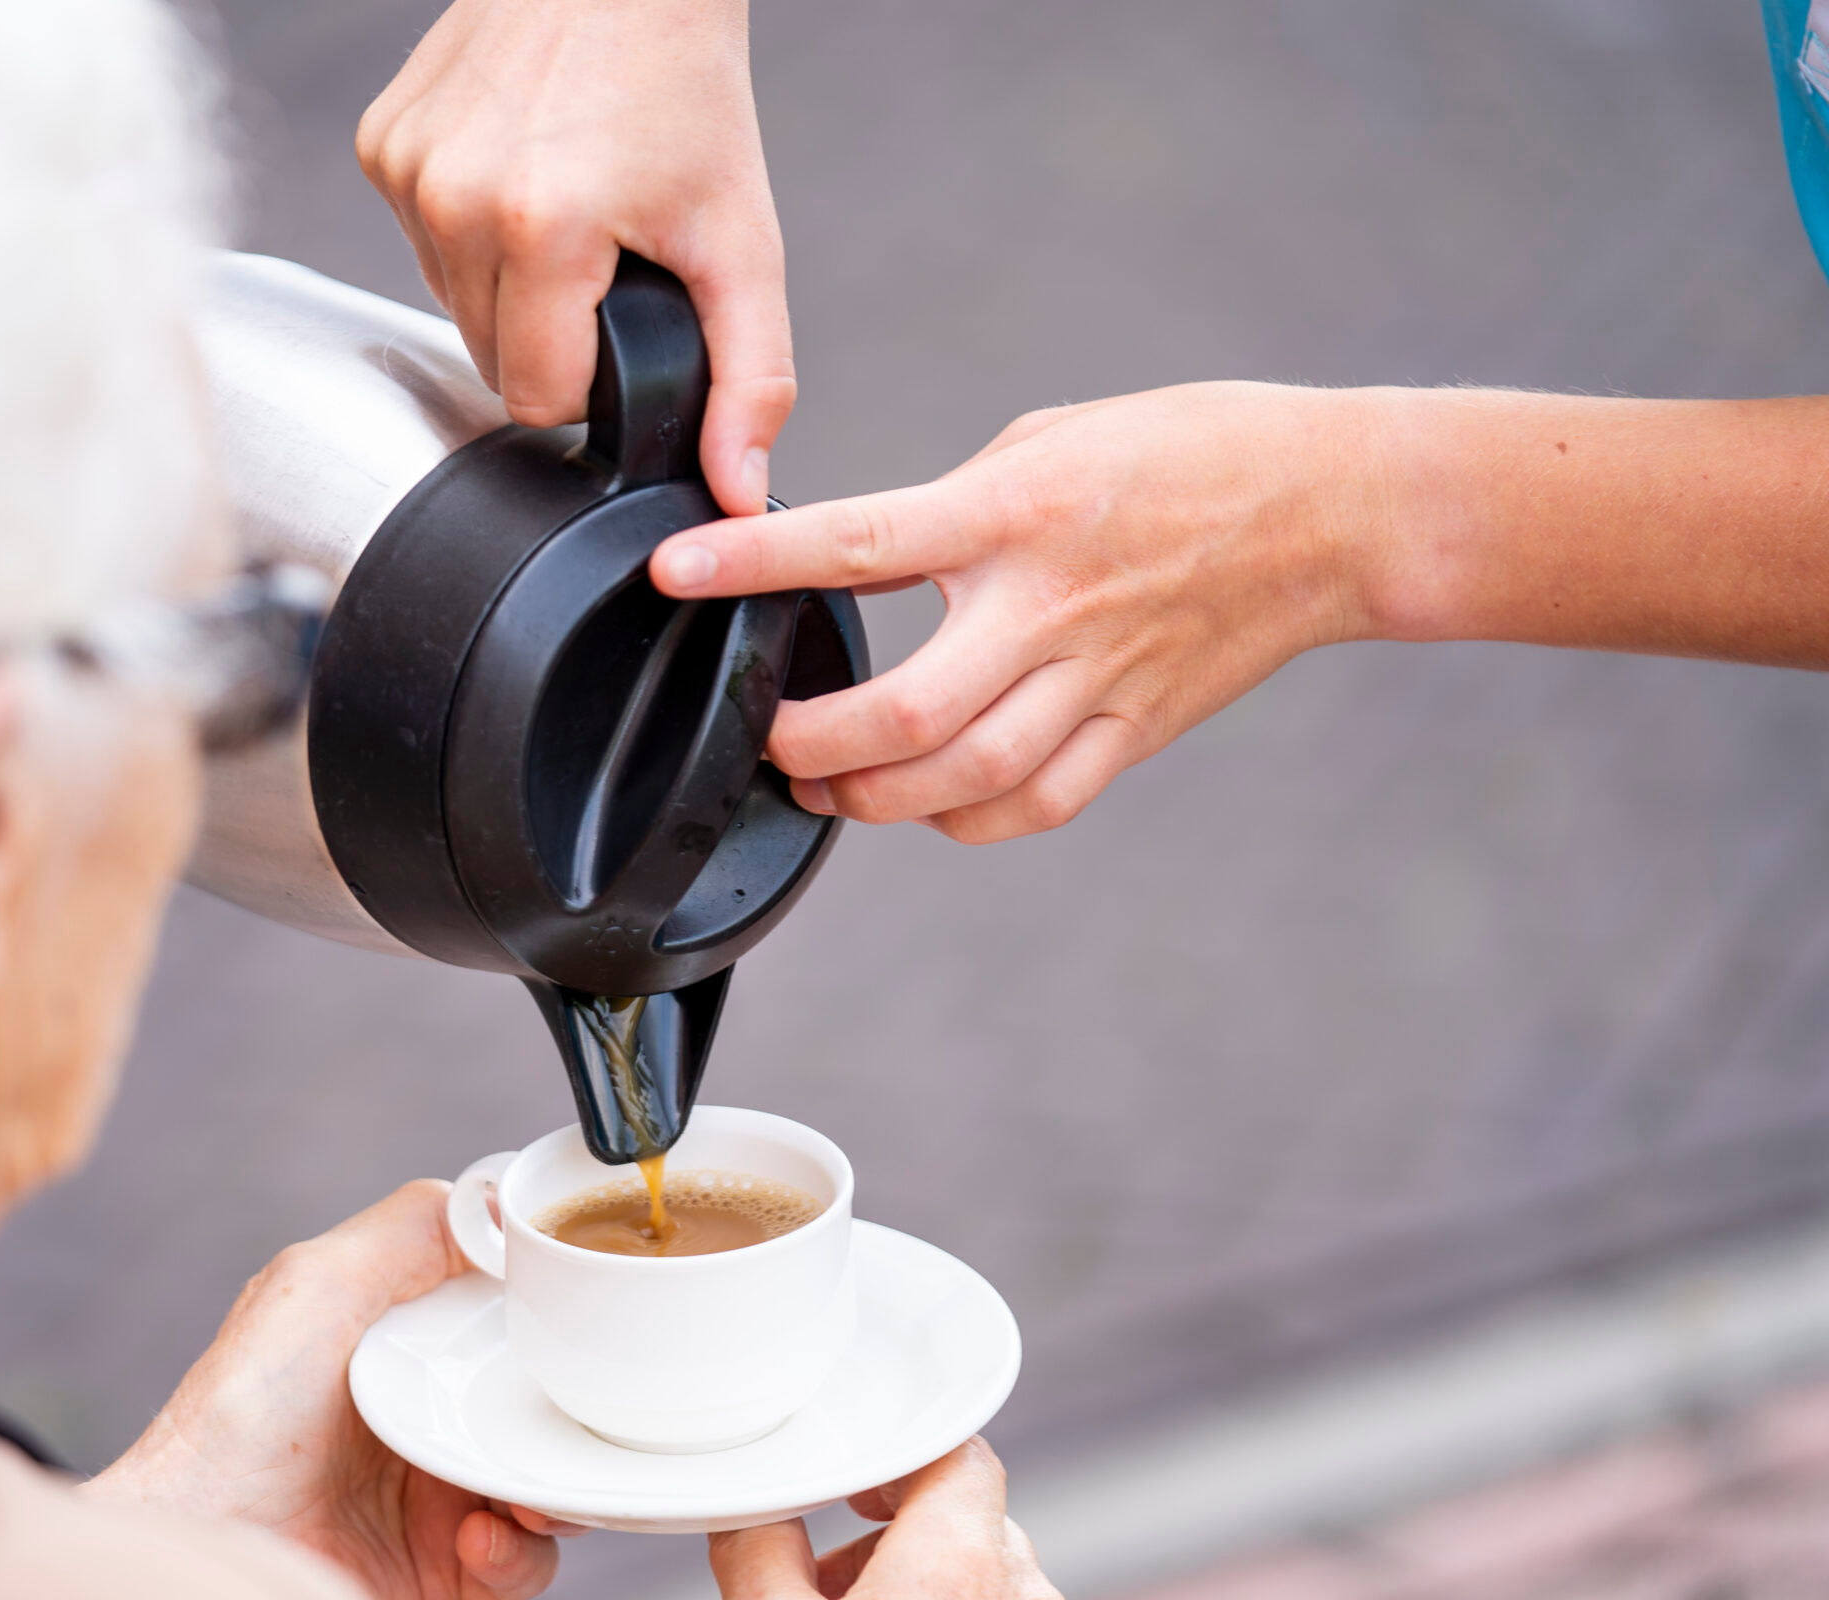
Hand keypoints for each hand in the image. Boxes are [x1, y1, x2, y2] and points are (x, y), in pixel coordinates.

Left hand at [87, 1181, 579, 1599]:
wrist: (212, 1531)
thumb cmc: (243, 1411)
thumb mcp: (319, 1282)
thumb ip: (412, 1226)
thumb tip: (504, 1198)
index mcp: (410, 1350)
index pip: (511, 1327)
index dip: (554, 1323)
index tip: (582, 1320)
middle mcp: (430, 1423)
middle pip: (544, 1409)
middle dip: (572, 1416)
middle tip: (567, 1418)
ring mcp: (441, 1501)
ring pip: (552, 1488)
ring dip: (558, 1488)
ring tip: (531, 1489)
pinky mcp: (448, 1572)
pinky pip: (525, 1565)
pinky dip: (520, 1552)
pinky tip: (478, 1534)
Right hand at [356, 0, 791, 514]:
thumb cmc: (685, 87)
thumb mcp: (742, 241)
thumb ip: (751, 376)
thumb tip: (735, 488)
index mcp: (542, 227)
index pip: (535, 398)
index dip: (590, 379)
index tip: (624, 320)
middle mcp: (455, 197)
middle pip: (490, 358)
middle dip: (551, 333)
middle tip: (607, 258)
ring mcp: (407, 167)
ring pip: (450, 305)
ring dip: (508, 287)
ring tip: (568, 211)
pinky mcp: (380, 143)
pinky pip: (421, 244)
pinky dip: (469, 231)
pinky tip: (520, 174)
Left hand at [651, 382, 1380, 841]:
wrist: (1332, 507)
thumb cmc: (1188, 450)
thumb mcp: (1051, 439)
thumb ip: (957, 507)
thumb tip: (873, 558)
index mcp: (1016, 512)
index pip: (860, 543)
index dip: (756, 562)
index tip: (678, 572)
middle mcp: (1049, 607)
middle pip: (903, 713)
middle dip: (809, 743)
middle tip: (764, 737)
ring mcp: (1097, 680)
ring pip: (961, 781)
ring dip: (871, 799)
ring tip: (823, 784)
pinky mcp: (1136, 731)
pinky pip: (1033, 805)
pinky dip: (963, 820)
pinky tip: (926, 805)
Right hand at [709, 1439, 1061, 1598]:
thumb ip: (759, 1551)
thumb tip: (747, 1511)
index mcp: (961, 1561)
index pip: (959, 1451)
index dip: (902, 1449)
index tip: (856, 1469)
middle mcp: (1023, 1591)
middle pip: (969, 1514)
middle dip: (899, 1524)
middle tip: (833, 1554)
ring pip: (988, 1571)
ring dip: (926, 1574)